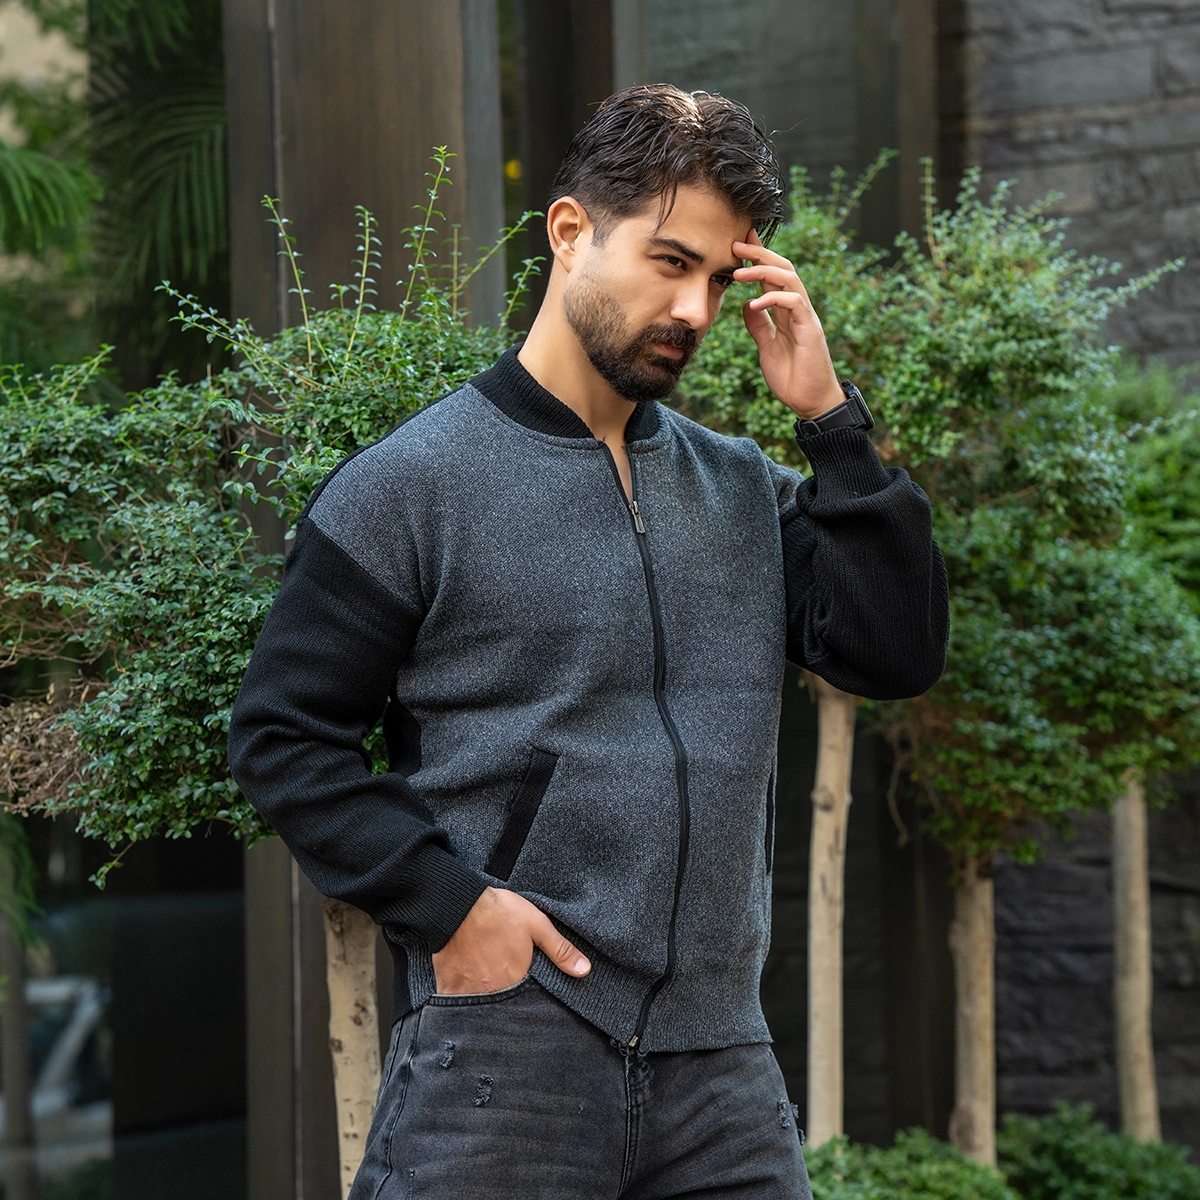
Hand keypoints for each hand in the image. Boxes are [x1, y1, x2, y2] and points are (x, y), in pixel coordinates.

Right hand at [432, 886, 590, 994]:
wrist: (456, 904)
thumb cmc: (497, 912)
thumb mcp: (536, 925)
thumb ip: (560, 950)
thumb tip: (584, 970)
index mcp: (516, 980)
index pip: (528, 1003)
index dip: (528, 997)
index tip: (526, 990)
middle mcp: (493, 992)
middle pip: (503, 1007)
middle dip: (506, 1002)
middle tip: (503, 982)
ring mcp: (469, 993)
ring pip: (480, 1007)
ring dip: (485, 999)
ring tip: (486, 983)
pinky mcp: (448, 988)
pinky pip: (456, 1003)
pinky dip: (461, 998)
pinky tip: (465, 984)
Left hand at [733, 231, 843, 419]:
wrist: (811, 403)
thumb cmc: (791, 377)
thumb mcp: (767, 347)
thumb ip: (759, 325)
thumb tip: (746, 304)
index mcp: (787, 312)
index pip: (774, 276)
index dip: (759, 257)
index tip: (739, 243)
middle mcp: (798, 309)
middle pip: (783, 268)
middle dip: (760, 253)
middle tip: (736, 244)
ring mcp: (805, 317)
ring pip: (789, 279)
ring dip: (763, 271)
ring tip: (739, 273)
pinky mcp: (810, 330)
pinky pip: (794, 302)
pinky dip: (773, 298)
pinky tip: (754, 302)